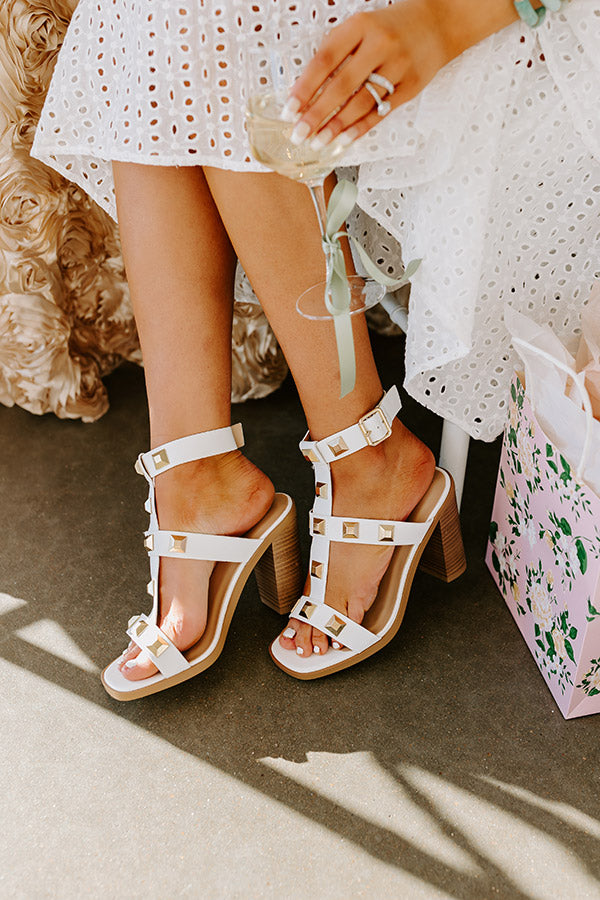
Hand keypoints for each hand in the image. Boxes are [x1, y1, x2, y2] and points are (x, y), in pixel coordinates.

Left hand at [284, 0, 450, 149]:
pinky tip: (344, 139)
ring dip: (336, 126)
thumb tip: (305, 91)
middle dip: (317, 113)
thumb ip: (336, 54)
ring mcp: (398, 66)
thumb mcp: (360, 28)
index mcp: (360, 25)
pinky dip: (360, 127)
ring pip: (361, 102)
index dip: (305, 87)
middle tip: (299, 133)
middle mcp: (380, 44)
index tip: (290, 108)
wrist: (437, 23)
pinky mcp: (411, 85)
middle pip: (342, 85)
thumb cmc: (390, 29)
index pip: (325, 60)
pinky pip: (381, 111)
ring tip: (318, 141)